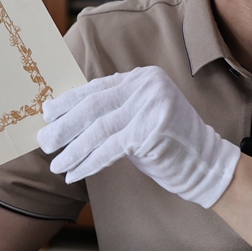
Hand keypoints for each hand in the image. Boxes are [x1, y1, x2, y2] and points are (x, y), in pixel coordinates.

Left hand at [38, 66, 240, 207]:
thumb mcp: (139, 119)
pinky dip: (89, 162)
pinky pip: (110, 148)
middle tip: (43, 141)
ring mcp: (151, 105)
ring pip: (99, 128)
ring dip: (73, 149)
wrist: (208, 164)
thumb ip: (112, 112)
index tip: (47, 113)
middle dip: (64, 126)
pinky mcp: (152, 129)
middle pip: (94, 106)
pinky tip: (74, 173)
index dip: (69, 102)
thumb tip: (68, 117)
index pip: (97, 89)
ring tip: (56, 164)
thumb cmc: (168, 145)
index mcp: (142, 77)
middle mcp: (146, 85)